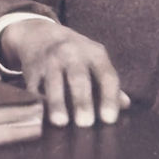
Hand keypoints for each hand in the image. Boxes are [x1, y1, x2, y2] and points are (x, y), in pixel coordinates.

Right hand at [0, 19, 128, 126]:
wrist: (40, 35)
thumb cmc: (76, 55)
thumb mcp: (95, 61)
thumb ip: (108, 83)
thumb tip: (126, 105)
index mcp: (95, 54)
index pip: (106, 76)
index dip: (109, 98)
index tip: (109, 119)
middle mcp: (72, 53)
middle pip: (79, 78)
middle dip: (82, 100)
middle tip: (85, 123)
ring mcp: (50, 60)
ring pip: (54, 82)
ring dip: (57, 102)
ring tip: (61, 122)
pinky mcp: (32, 68)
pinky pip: (34, 86)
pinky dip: (38, 100)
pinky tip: (41, 115)